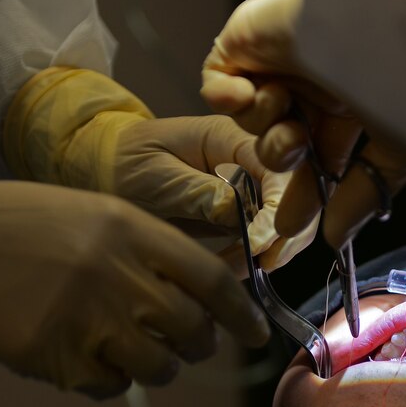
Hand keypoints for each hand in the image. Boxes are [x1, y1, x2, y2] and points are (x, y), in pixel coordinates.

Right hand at [0, 166, 269, 397]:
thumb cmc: (22, 223)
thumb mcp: (95, 213)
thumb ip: (150, 249)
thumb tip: (202, 297)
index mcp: (131, 231)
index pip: (211, 281)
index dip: (242, 314)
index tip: (256, 334)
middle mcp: (117, 276)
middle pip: (192, 332)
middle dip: (198, 344)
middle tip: (184, 341)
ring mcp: (87, 321)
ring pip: (157, 368)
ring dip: (153, 364)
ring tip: (123, 343)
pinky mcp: (56, 359)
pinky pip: (109, 387)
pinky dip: (106, 377)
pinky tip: (80, 352)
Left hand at [3, 67, 310, 268]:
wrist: (106, 171)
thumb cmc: (124, 164)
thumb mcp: (154, 175)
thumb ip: (197, 192)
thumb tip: (240, 214)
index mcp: (232, 136)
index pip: (280, 167)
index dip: (279, 207)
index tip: (259, 244)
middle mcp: (252, 158)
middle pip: (299, 194)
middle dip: (288, 233)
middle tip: (261, 265)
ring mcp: (253, 186)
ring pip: (292, 219)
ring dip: (276, 250)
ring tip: (238, 270)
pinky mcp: (246, 213)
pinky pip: (270, 237)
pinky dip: (260, 258)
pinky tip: (233, 270)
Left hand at [201, 0, 405, 248]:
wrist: (375, 17)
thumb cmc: (402, 77)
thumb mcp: (397, 150)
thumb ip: (363, 197)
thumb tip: (337, 242)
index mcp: (350, 106)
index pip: (318, 162)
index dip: (303, 200)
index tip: (288, 235)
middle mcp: (312, 85)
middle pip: (279, 149)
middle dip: (279, 180)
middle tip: (274, 219)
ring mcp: (276, 62)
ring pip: (251, 124)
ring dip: (267, 135)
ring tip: (289, 127)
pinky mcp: (242, 41)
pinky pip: (217, 86)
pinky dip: (230, 100)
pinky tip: (255, 93)